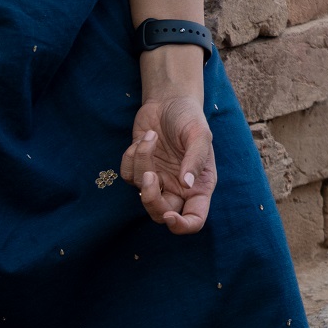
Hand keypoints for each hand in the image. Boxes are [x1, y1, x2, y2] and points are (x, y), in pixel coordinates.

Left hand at [119, 84, 215, 234]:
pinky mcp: (139, 170)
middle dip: (151, 200)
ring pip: (141, 190)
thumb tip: (187, 186)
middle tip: (149, 176)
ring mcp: (157, 180)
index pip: (195, 219)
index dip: (182, 226)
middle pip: (161, 214)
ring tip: (152, 136)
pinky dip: (132, 157)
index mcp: (200, 185)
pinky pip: (127, 176)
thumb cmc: (189, 117)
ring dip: (142, 161)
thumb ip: (195, 160)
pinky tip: (144, 139)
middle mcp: (178, 187)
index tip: (170, 216)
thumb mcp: (200, 134)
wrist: (168, 101)